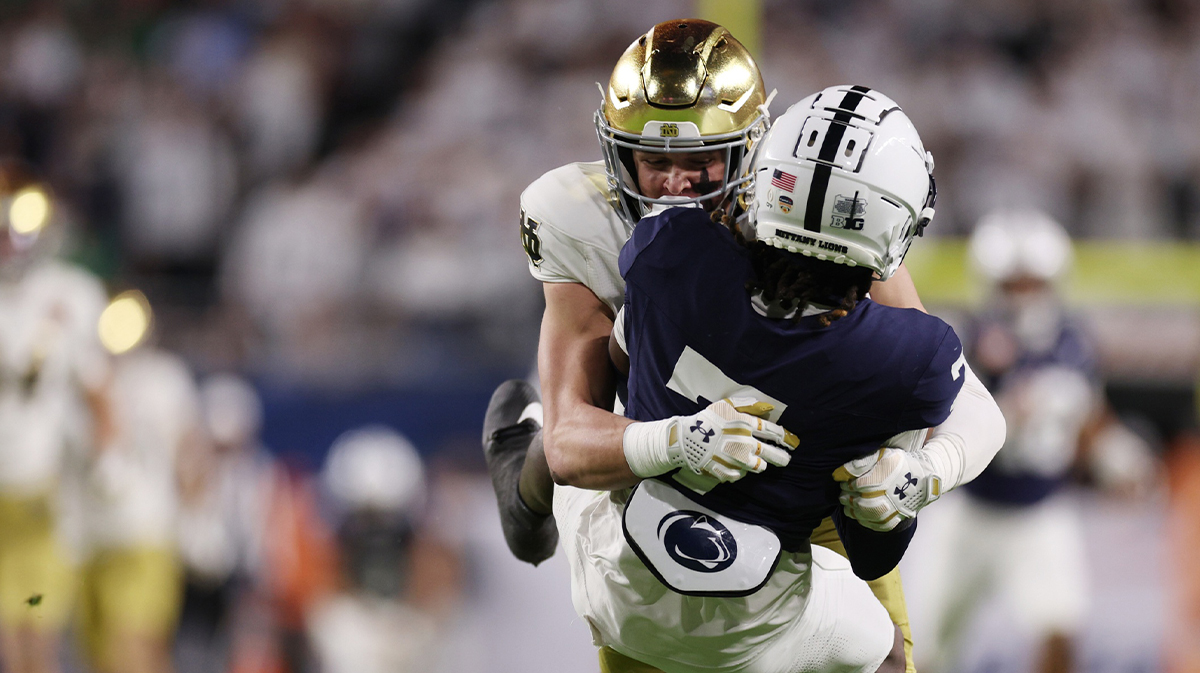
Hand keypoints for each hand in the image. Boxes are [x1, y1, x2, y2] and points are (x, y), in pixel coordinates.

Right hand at [624, 397, 798, 492]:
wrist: (684, 439)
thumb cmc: (706, 419)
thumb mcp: (725, 405)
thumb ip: (747, 405)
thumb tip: (767, 406)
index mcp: (746, 425)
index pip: (772, 431)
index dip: (785, 437)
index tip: (793, 441)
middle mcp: (745, 443)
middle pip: (771, 453)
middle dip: (782, 457)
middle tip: (787, 459)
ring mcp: (736, 460)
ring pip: (758, 466)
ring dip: (761, 465)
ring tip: (761, 464)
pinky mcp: (727, 472)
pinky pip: (741, 475)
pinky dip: (741, 471)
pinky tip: (737, 467)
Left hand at [835, 446, 941, 530]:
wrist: (922, 478)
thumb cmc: (898, 464)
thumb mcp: (880, 455)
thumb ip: (860, 463)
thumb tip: (839, 473)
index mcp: (886, 477)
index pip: (859, 485)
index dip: (847, 484)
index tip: (843, 482)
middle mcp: (891, 495)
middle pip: (863, 502)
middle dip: (848, 499)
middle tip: (842, 495)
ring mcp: (895, 509)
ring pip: (870, 515)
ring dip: (854, 511)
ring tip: (847, 505)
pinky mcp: (898, 518)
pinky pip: (879, 525)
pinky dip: (865, 521)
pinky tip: (859, 516)